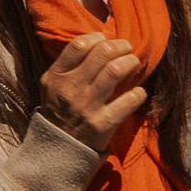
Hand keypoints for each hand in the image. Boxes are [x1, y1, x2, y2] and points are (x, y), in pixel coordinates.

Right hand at [36, 34, 146, 152]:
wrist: (57, 152)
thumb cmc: (59, 113)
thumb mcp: (52, 88)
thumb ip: (68, 66)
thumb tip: (99, 43)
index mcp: (56, 78)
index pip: (78, 46)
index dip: (97, 38)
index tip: (106, 39)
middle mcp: (70, 90)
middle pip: (101, 53)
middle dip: (119, 46)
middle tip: (127, 48)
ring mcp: (87, 107)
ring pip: (115, 71)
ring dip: (130, 62)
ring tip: (133, 62)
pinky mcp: (103, 124)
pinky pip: (128, 100)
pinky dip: (138, 93)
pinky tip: (138, 92)